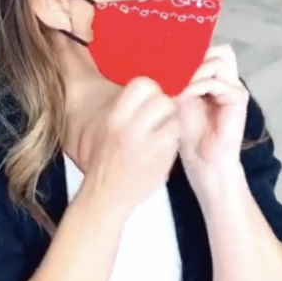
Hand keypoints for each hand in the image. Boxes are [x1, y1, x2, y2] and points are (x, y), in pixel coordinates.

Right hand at [82, 77, 179, 214]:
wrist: (105, 196)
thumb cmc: (105, 161)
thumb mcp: (108, 128)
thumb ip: (127, 109)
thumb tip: (151, 87)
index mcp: (115, 119)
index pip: (142, 84)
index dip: (151, 88)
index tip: (150, 97)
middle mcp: (131, 130)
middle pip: (162, 99)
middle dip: (164, 105)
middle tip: (158, 117)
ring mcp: (149, 147)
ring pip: (174, 118)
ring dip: (171, 123)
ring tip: (160, 133)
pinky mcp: (162, 161)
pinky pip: (176, 140)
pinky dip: (172, 142)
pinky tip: (161, 148)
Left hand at [176, 45, 248, 179]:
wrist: (203, 158)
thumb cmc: (187, 130)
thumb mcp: (177, 97)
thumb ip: (178, 77)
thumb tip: (165, 56)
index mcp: (212, 75)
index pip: (207, 48)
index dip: (190, 50)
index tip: (167, 56)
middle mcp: (225, 77)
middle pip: (216, 49)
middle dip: (193, 57)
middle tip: (173, 69)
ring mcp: (234, 85)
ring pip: (218, 59)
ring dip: (195, 69)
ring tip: (178, 84)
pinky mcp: (238, 96)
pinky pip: (217, 81)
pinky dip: (198, 85)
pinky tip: (185, 95)